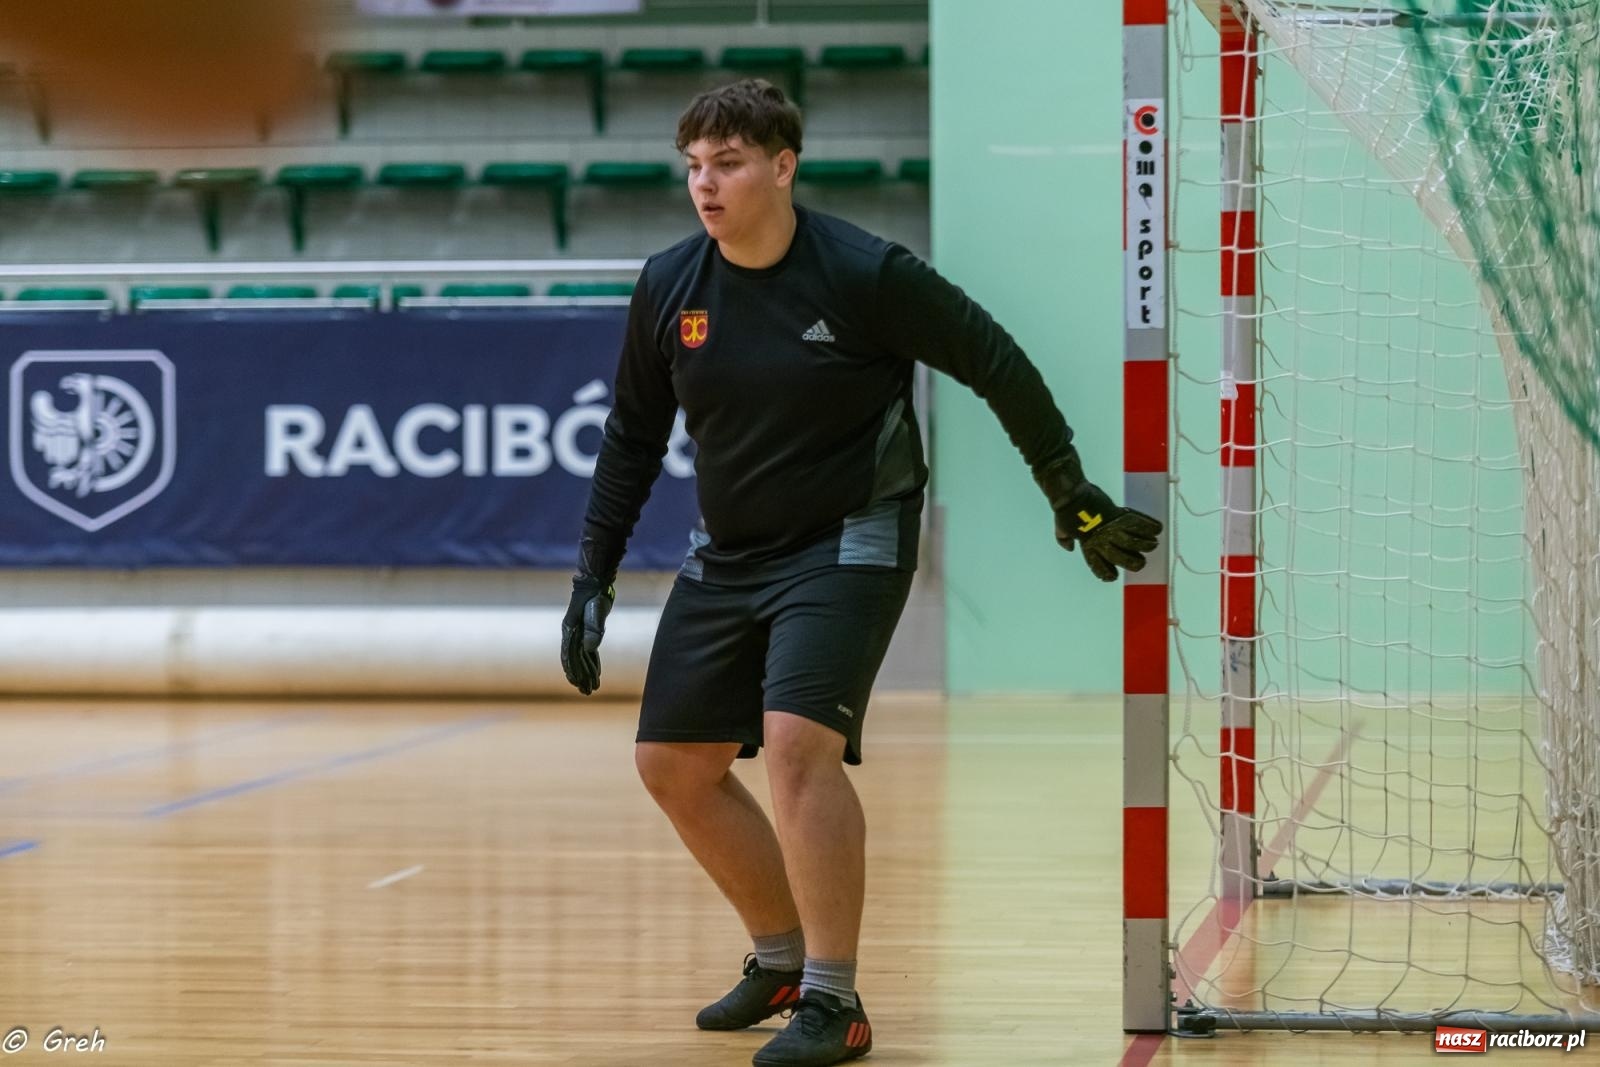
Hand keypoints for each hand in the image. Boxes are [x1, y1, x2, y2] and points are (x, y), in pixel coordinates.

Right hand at [561, 573, 614, 694]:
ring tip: (592, 687)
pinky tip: (596, 672)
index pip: (570, 656)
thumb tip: (590, 648)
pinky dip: (592, 663)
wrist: (595, 583)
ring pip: (582, 658)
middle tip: (587, 692)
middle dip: (581, 677)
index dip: (573, 671)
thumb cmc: (595, 597)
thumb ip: (593, 629)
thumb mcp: (595, 612)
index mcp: (570, 632)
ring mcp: (579, 634)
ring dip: (587, 673)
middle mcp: (572, 635)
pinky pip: (589, 652)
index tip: (577, 684)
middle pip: (575, 660)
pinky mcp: (588, 632)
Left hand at [1035, 453, 1162, 582]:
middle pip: (1122, 559)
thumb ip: (1064, 539)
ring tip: (1153, 544)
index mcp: (1088, 547)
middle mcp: (1102, 542)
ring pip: (1134, 543)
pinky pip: (1138, 524)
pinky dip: (1150, 526)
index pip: (1099, 567)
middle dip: (1135, 563)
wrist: (1070, 495)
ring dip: (1146, 545)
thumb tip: (1069, 547)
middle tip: (1141, 562)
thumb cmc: (1065, 510)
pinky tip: (1157, 529)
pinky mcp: (1118, 516)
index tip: (1114, 576)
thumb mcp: (1061, 527)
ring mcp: (1111, 529)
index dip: (1107, 574)